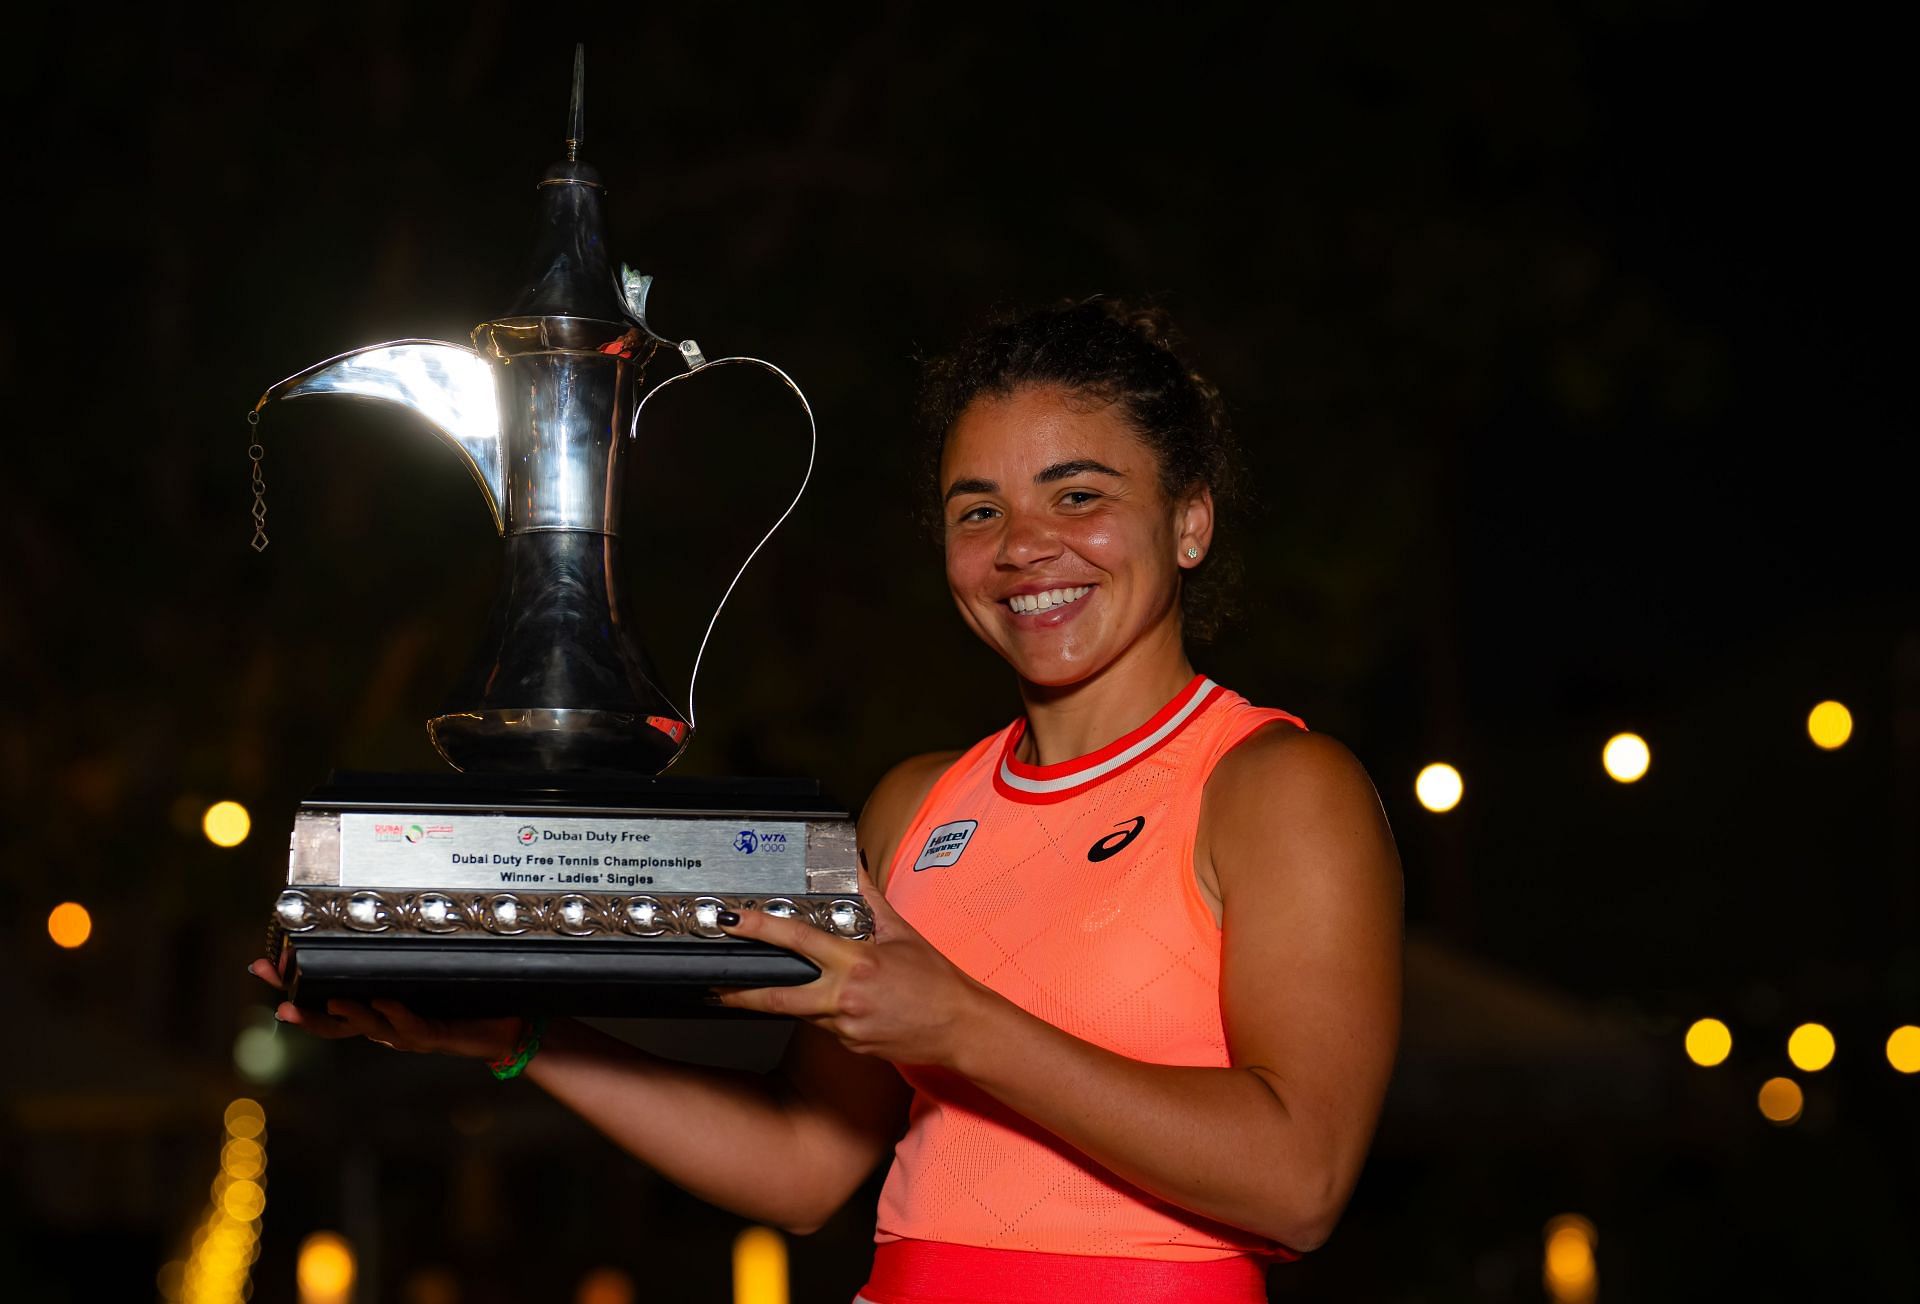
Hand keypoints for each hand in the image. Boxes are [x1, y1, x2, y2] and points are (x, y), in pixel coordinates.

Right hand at [247, 957, 522, 1059]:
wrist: (501, 1032)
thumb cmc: (460, 1003)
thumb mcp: (423, 977)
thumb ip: (395, 959)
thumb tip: (369, 924)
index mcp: (377, 1013)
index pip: (324, 1003)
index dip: (292, 988)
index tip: (263, 967)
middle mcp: (385, 1028)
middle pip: (335, 1024)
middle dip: (304, 1014)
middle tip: (278, 1003)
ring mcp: (407, 1035)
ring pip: (369, 1029)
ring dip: (347, 1016)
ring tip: (326, 1002)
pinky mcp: (434, 1036)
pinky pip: (411, 1026)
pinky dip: (397, 1015)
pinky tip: (383, 1001)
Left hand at [712, 865, 990, 1067]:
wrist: (959, 1027)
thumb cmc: (935, 981)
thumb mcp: (902, 933)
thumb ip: (871, 900)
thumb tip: (854, 868)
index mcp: (857, 962)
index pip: (797, 941)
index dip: (760, 930)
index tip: (734, 922)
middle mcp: (846, 997)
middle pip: (779, 997)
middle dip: (742, 993)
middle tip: (716, 986)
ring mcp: (846, 1027)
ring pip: (804, 1012)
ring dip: (796, 998)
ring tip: (803, 986)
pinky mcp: (851, 1047)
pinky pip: (827, 1027)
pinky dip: (829, 1013)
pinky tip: (852, 1006)